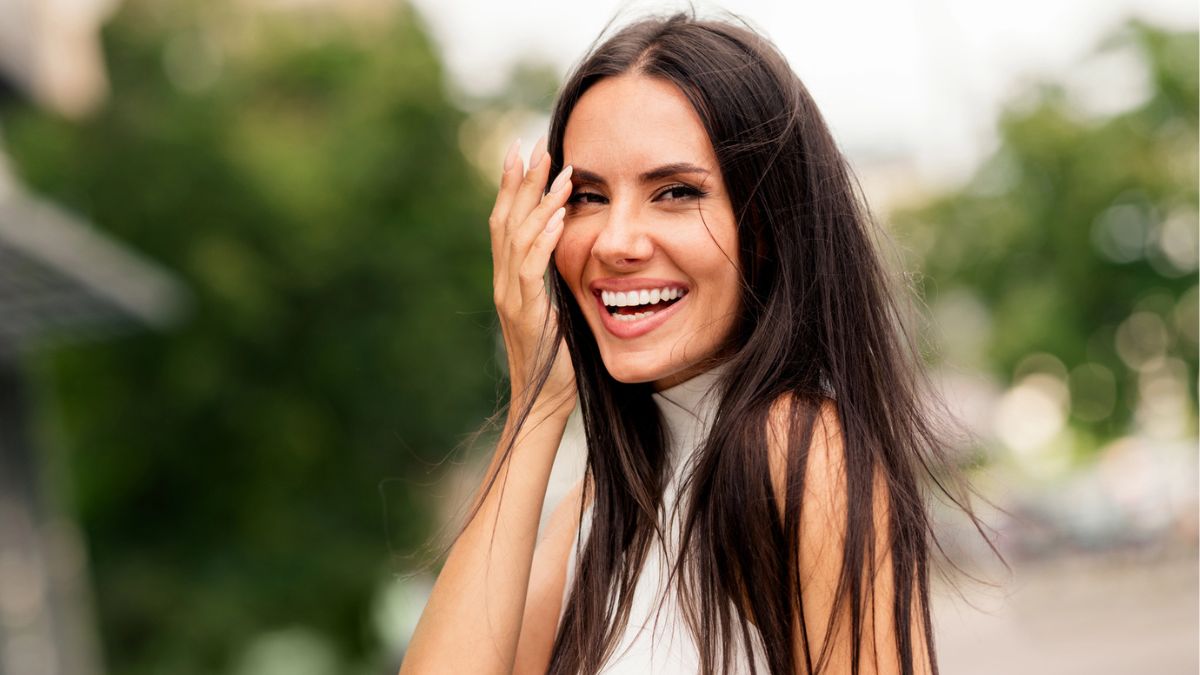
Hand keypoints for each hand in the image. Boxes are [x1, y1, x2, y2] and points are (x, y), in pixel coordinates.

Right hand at [488, 136, 575, 416]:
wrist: (544, 402)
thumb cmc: (557, 359)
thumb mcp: (558, 309)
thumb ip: (556, 281)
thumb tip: (572, 251)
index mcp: (510, 280)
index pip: (506, 224)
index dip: (513, 188)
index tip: (525, 155)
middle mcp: (504, 283)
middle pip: (505, 220)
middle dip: (520, 181)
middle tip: (533, 145)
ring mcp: (511, 297)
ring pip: (517, 238)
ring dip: (537, 200)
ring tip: (555, 169)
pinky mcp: (526, 313)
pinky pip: (532, 268)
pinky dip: (544, 238)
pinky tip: (559, 216)